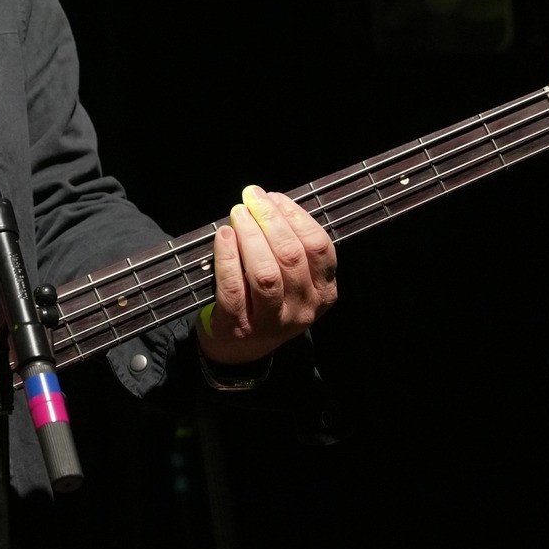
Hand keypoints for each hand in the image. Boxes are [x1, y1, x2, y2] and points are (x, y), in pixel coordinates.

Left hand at [197, 185, 337, 367]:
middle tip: (251, 198)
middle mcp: (304, 308)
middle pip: (292, 256)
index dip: (296, 216)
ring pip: (266, 273)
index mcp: (324, 292)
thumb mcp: (292, 281)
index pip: (319, 247)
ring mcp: (272, 321)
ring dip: (251, 236)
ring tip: (239, 213)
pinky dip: (227, 257)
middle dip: (270, 220)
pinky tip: (224, 236)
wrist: (240, 351)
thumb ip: (289, 246)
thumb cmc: (266, 302)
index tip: (274, 197)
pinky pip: (234, 287)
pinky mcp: (240, 326)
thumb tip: (269, 202)